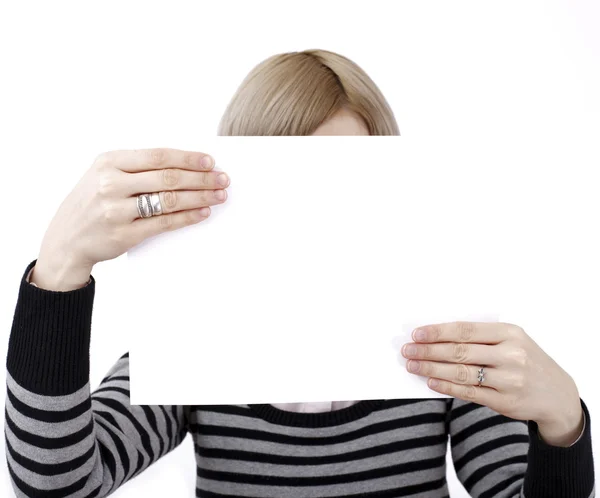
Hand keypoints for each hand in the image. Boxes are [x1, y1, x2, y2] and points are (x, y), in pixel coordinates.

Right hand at [34, 148, 229, 290]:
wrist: (66, 239)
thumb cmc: (92, 202)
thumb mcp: (104, 174)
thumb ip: (137, 168)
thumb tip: (184, 165)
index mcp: (109, 162)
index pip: (157, 156)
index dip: (187, 158)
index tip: (210, 161)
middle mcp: (111, 183)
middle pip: (167, 177)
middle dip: (201, 178)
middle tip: (223, 179)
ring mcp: (116, 210)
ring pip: (169, 200)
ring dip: (199, 197)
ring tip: (218, 195)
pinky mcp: (124, 234)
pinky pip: (164, 223)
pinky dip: (187, 217)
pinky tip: (203, 213)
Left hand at [401, 322, 583, 445]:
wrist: (557, 394)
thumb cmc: (526, 360)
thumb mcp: (512, 340)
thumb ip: (481, 338)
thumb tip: (437, 337)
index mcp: (510, 333)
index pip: (465, 330)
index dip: (438, 332)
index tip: (416, 334)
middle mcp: (511, 355)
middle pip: (459, 351)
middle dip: (428, 350)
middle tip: (407, 350)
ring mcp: (509, 380)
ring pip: (461, 372)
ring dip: (431, 369)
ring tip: (412, 365)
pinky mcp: (505, 401)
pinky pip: (468, 392)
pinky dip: (446, 386)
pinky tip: (430, 381)